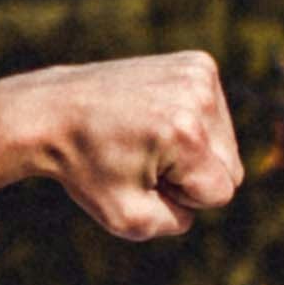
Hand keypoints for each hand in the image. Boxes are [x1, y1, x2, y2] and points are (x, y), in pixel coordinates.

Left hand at [4, 52, 244, 241]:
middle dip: (192, 174)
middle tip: (143, 159)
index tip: (144, 178)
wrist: (52, 111)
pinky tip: (155, 118)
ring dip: (192, 151)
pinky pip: (216, 117)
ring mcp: (199, 73)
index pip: (221, 192)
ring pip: (225, 143)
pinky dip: (191, 124)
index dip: (183, 197)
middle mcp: (199, 96)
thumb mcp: (130, 221)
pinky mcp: (197, 63)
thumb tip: (209, 190)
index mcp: (186, 134)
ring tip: (146, 138)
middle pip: (231, 167)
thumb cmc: (87, 169)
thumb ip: (180, 221)